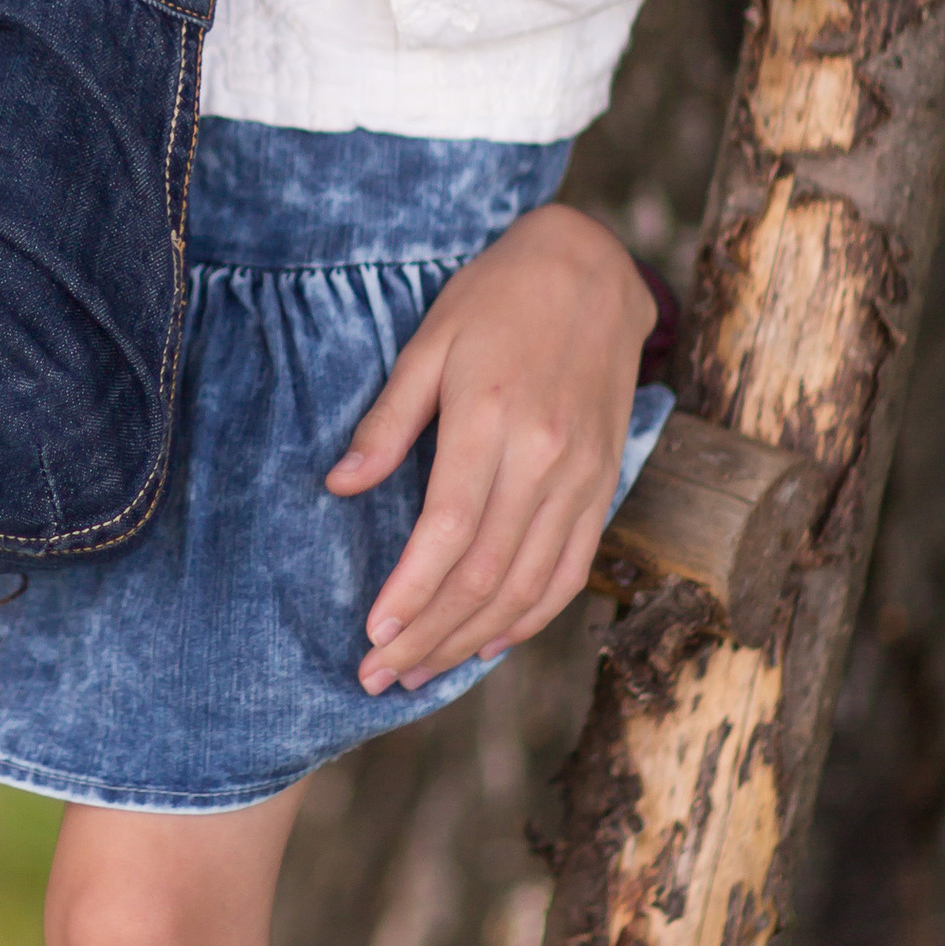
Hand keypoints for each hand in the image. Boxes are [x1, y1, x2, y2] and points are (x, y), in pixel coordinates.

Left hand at [328, 203, 655, 691]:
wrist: (594, 268)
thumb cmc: (496, 297)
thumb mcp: (428, 341)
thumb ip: (388, 422)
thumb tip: (339, 487)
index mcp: (491, 419)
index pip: (448, 533)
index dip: (410, 593)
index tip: (372, 635)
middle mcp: (545, 457)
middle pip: (486, 574)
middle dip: (429, 635)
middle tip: (379, 677)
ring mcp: (583, 477)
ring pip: (529, 585)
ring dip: (471, 639)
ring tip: (420, 674)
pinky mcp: (605, 485)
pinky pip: (571, 570)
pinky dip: (531, 617)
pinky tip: (488, 642)